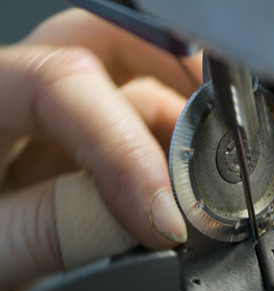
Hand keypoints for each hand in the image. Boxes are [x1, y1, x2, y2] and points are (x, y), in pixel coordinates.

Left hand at [0, 9, 200, 290]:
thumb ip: (62, 230)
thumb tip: (152, 219)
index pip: (63, 82)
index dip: (126, 145)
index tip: (166, 214)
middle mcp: (12, 95)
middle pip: (107, 46)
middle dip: (176, 76)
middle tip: (221, 125)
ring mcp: (42, 124)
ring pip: (126, 84)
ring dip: (178, 122)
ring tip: (202, 178)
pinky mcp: (65, 155)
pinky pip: (129, 133)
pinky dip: (167, 153)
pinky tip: (180, 189)